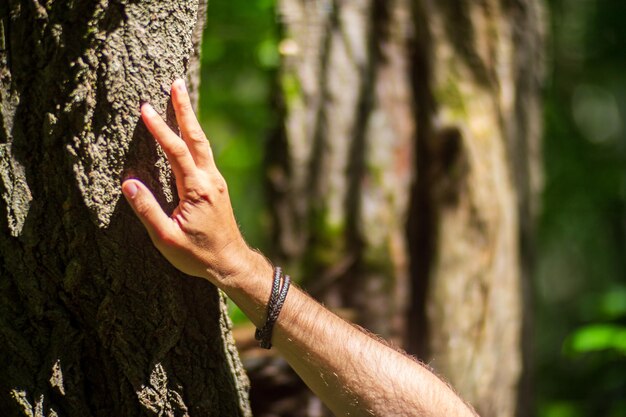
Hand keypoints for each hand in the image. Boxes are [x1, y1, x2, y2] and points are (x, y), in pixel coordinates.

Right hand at [122, 79, 250, 282]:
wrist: (231, 263)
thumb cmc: (198, 255)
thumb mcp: (166, 239)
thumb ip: (148, 211)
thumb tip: (128, 183)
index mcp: (197, 190)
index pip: (176, 151)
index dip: (160, 128)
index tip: (146, 107)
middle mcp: (210, 180)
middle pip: (196, 137)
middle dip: (184, 109)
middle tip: (175, 83)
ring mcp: (216, 182)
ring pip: (202, 144)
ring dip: (190, 119)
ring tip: (180, 97)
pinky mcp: (216, 187)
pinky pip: (204, 154)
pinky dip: (194, 137)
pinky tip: (188, 132)